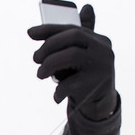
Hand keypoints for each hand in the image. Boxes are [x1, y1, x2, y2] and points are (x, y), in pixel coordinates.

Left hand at [28, 4, 117, 120]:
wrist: (101, 106)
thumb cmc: (83, 78)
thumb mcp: (77, 59)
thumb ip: (63, 43)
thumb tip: (34, 29)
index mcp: (99, 40)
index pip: (73, 28)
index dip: (49, 29)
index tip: (30, 33)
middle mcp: (104, 50)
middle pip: (73, 37)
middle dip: (49, 46)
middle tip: (36, 59)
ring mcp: (103, 67)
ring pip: (72, 55)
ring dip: (49, 64)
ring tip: (40, 74)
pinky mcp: (97, 85)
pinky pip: (72, 83)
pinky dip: (59, 89)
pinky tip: (57, 95)